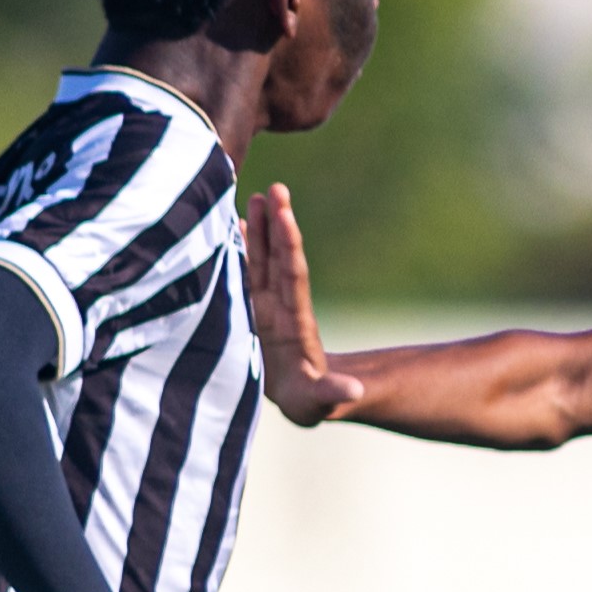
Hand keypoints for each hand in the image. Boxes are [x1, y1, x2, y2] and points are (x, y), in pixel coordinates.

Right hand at [245, 184, 364, 425]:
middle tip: (274, 188)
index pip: (292, 276)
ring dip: (259, 230)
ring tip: (254, 195)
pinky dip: (242, 250)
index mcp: (295, 323)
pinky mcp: (254, 312)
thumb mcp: (322, 401)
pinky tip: (236, 225)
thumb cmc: (311, 403)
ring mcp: (268, 307)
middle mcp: (282, 308)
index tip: (284, 212)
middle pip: (278, 259)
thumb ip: (333, 393)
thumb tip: (355, 392)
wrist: (304, 398)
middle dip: (276, 225)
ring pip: (262, 262)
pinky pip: (246, 275)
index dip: (287, 245)